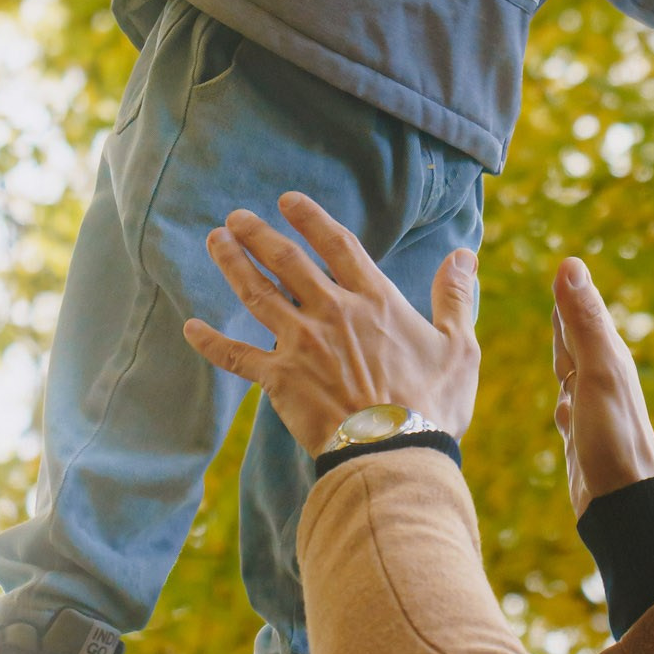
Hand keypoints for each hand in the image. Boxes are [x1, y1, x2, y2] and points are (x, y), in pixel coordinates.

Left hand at [183, 192, 480, 457]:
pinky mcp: (279, 380)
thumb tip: (464, 254)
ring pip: (257, 294)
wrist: (395, 454)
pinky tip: (189, 328)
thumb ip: (455, 297)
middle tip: (237, 217)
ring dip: (233, 264)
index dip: (310, 218)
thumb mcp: (459, 348)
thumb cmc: (432, 406)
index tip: (287, 200)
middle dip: (258, 234)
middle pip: (287, 261)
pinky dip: (211, 342)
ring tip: (215, 242)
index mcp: (374, 301)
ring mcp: (300, 344)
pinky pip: (236, 356)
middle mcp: (332, 312)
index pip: (336, 245)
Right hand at [550, 257, 653, 517]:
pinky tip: (563, 409)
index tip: (565, 268)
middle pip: (579, 343)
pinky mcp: (584, 439)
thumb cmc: (612, 436)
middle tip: (558, 296)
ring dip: (564, 357)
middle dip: (566, 322)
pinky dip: (564, 401)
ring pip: (573, 375)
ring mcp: (594, 411)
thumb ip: (583, 321)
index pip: (586, 316)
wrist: (621, 502)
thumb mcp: (597, 371)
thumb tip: (570, 265)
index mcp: (609, 359)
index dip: (573, 294)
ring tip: (558, 341)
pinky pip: (570, 410)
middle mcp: (604, 382)